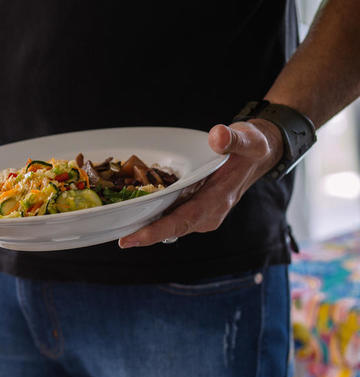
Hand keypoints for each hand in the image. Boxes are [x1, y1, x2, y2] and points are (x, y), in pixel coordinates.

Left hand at [118, 119, 283, 247]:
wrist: (258, 155)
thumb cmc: (251, 147)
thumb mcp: (247, 139)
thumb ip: (232, 138)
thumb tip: (217, 136)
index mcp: (218, 200)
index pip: (182, 221)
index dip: (155, 232)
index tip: (130, 240)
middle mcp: (208, 214)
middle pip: (170, 229)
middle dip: (144, 234)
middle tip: (117, 238)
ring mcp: (202, 215)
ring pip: (169, 225)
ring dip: (146, 226)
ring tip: (118, 224)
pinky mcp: (195, 211)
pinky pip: (171, 217)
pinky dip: (153, 216)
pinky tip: (133, 211)